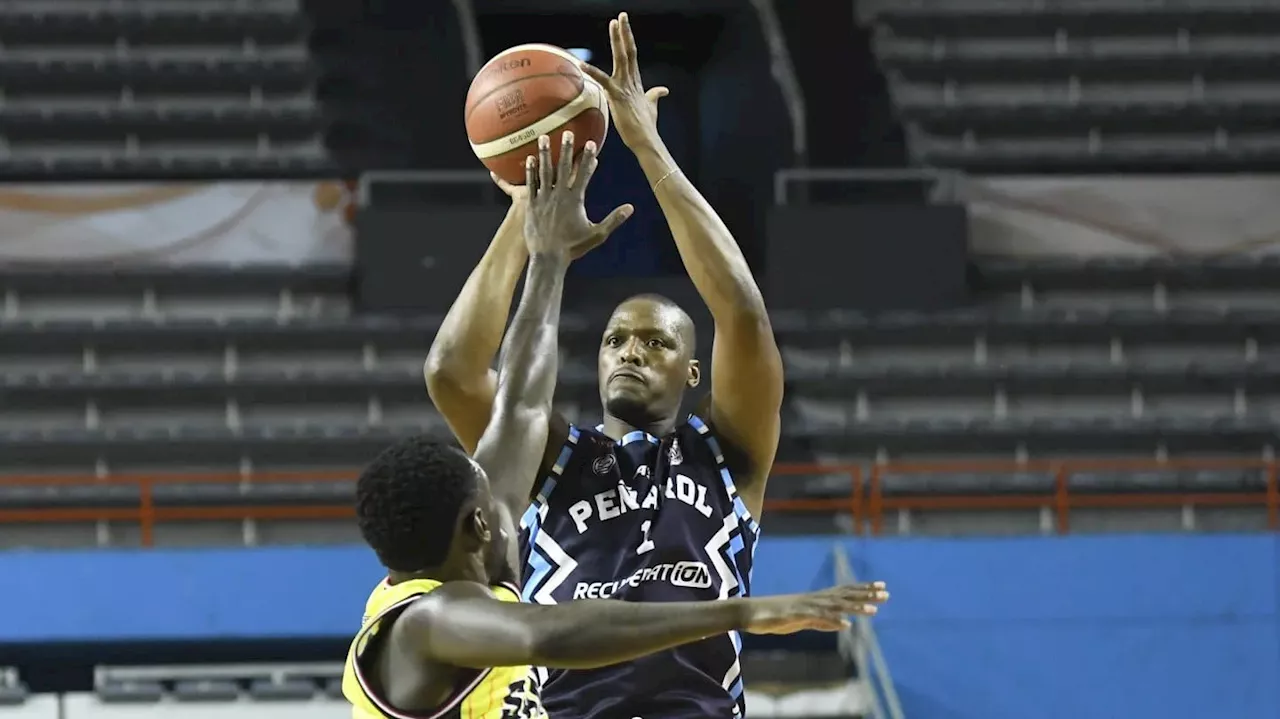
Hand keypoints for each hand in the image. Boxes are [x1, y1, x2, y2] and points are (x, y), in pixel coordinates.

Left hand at [522, 130, 632, 256]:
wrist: (548, 258)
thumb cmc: (573, 247)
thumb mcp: (597, 234)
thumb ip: (614, 219)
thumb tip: (631, 208)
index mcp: (575, 200)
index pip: (584, 174)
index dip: (588, 158)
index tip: (591, 143)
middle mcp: (559, 195)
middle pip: (563, 167)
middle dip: (566, 148)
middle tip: (567, 132)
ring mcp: (544, 199)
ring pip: (545, 171)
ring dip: (544, 153)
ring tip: (543, 137)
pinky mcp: (532, 205)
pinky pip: (531, 183)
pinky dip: (530, 170)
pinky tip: (529, 158)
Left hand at [579, 12, 667, 149]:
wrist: (646, 138)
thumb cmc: (646, 125)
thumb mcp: (652, 106)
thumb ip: (655, 95)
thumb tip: (664, 90)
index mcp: (636, 81)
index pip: (632, 54)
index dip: (628, 38)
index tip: (623, 24)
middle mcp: (631, 80)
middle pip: (628, 51)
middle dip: (624, 33)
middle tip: (621, 16)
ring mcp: (624, 86)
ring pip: (621, 57)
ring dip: (617, 40)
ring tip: (613, 24)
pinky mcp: (616, 96)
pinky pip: (603, 81)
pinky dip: (592, 72)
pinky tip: (581, 65)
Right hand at [743, 582, 888, 634]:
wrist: (750, 613)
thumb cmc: (775, 617)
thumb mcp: (803, 621)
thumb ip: (822, 621)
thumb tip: (840, 623)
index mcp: (816, 599)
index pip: (844, 591)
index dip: (863, 588)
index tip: (881, 586)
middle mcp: (813, 599)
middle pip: (844, 595)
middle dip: (866, 594)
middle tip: (887, 594)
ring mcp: (805, 607)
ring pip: (834, 606)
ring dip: (854, 608)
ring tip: (873, 610)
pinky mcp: (796, 616)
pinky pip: (817, 619)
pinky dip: (832, 621)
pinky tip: (846, 625)